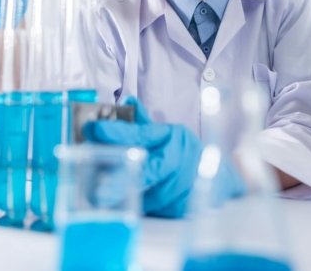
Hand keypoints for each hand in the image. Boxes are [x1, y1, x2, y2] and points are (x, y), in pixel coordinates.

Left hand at [83, 97, 245, 217]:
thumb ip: (144, 123)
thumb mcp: (167, 133)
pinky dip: (141, 208)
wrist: (219, 177)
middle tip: (97, 189)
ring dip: (127, 198)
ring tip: (107, 198)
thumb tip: (127, 101)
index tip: (91, 129)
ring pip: (148, 195)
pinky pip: (155, 210)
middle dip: (120, 180)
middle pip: (146, 170)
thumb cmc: (184, 152)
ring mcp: (182, 185)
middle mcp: (177, 159)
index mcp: (170, 137)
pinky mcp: (183, 207)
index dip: (115, 132)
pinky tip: (131, 206)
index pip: (139, 134)